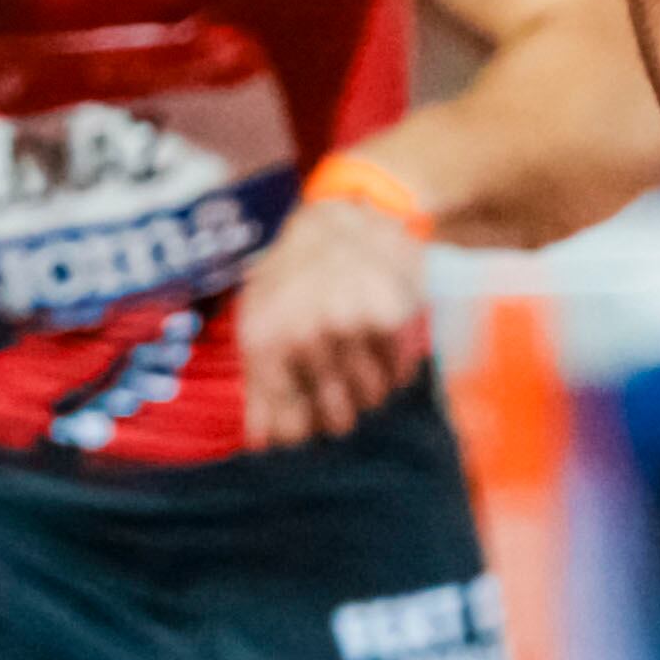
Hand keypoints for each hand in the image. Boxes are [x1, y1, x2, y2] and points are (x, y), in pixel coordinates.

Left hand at [238, 194, 431, 444]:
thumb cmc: (297, 272)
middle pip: (337, 421)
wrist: (351, 216)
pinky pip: (399, 374)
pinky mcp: (387, 320)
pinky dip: (395, 364)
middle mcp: (304, 338)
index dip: (304, 433)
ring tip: (361, 350)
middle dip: (341, 407)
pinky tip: (381, 337)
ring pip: (371, 399)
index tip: (310, 419)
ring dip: (370, 385)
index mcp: (265, 342)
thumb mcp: (261, 318)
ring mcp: (347, 330)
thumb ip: (260, 384)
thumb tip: (263, 442)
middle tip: (340, 379)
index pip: (290, 429)